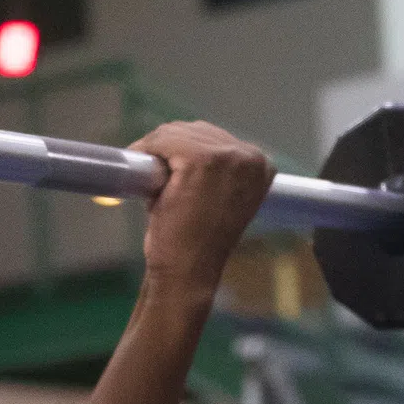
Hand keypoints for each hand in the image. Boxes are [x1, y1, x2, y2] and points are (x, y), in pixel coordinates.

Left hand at [133, 119, 274, 297]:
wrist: (188, 273)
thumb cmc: (197, 243)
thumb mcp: (215, 199)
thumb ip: (211, 171)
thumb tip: (173, 150)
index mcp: (260, 165)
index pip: (213, 138)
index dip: (182, 151)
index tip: (164, 169)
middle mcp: (251, 157)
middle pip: (194, 130)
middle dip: (167, 150)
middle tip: (153, 180)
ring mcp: (228, 156)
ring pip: (175, 133)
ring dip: (155, 152)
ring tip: (152, 185)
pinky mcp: (200, 160)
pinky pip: (163, 141)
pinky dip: (146, 152)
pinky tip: (143, 177)